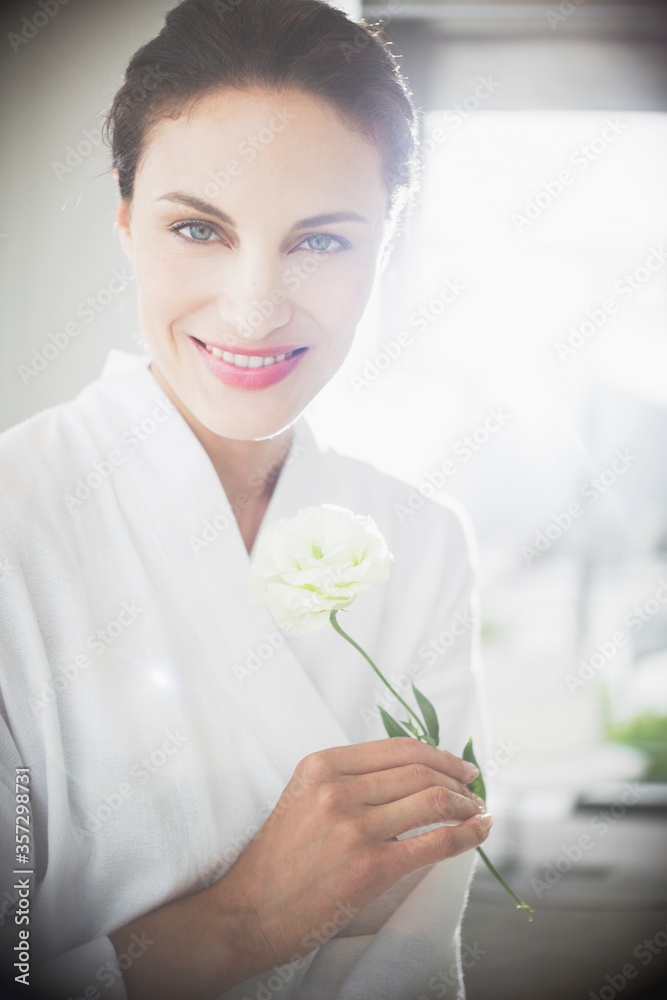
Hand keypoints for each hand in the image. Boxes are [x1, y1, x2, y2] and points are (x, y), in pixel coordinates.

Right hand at [217, 736, 491, 970]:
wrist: (251, 911)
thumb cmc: (280, 856)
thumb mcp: (303, 796)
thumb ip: (348, 778)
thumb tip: (410, 769)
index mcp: (321, 765)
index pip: (398, 748)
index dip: (438, 753)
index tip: (458, 764)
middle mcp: (338, 789)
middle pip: (420, 771)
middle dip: (457, 777)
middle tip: (474, 788)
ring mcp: (356, 828)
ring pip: (433, 800)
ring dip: (466, 804)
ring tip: (477, 812)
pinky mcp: (372, 867)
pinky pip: (437, 841)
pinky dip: (468, 834)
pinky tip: (480, 831)